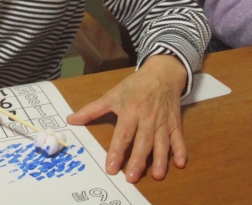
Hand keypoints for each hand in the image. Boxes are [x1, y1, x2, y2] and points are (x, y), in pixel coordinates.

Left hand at [67, 55, 186, 182]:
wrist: (161, 73)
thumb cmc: (134, 86)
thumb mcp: (112, 95)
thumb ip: (91, 110)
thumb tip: (71, 120)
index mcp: (130, 111)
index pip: (123, 134)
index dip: (117, 151)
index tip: (111, 167)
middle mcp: (147, 118)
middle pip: (142, 141)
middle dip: (138, 160)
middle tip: (131, 178)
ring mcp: (162, 121)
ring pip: (161, 142)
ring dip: (160, 159)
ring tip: (157, 175)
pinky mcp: (174, 123)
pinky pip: (178, 138)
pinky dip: (180, 150)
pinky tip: (180, 163)